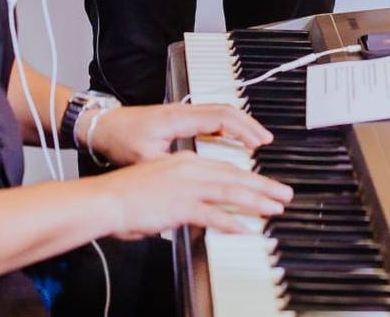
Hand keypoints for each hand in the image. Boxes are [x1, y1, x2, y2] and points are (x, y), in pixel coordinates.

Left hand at [84, 103, 273, 165]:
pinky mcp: (178, 118)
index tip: (258, 143)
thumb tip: (191, 185)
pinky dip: (227, 126)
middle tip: (267, 141)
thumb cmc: (119, 140)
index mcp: (178, 119)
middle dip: (249, 125)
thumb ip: (170, 169)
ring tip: (257, 140)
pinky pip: (210, 117)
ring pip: (219, 112)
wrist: (102, 126)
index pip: (220, 116)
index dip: (242, 129)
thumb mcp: (145, 158)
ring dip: (240, 124)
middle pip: (226, 110)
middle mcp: (182, 111)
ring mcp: (181, 112)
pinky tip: (233, 139)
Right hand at [95, 151, 292, 239]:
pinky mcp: (180, 205)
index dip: (247, 176)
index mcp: (183, 161)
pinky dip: (231, 221)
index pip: (223, 167)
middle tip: (284, 193)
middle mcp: (188, 169)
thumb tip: (193, 210)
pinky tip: (245, 228)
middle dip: (263, 186)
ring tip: (275, 208)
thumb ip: (179, 195)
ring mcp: (186, 186)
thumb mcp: (157, 186)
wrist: (105, 199)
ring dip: (256, 200)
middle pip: (234, 176)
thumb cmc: (124, 196)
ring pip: (230, 191)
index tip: (263, 183)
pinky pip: (212, 214)